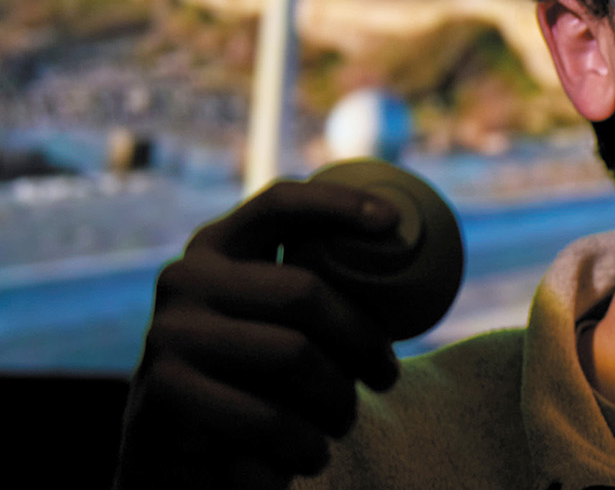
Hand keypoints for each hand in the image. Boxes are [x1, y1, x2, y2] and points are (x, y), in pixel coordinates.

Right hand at [115, 181, 403, 489]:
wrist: (171, 455)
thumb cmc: (248, 380)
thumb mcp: (273, 326)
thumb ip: (312, 293)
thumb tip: (404, 257)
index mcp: (216, 248)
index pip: (279, 204)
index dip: (339, 206)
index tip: (393, 222)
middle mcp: (185, 278)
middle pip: (304, 292)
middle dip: (361, 339)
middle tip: (387, 375)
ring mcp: (169, 331)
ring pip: (293, 355)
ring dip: (338, 400)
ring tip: (344, 422)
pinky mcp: (165, 390)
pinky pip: (267, 417)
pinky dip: (304, 444)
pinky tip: (310, 454)